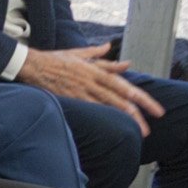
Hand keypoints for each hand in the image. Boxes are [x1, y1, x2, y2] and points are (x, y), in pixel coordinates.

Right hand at [18, 44, 163, 133]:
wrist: (31, 64)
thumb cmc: (55, 59)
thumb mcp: (80, 55)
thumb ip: (101, 57)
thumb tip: (124, 61)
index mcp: (97, 71)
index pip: (126, 87)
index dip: (143, 99)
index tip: (156, 111)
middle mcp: (92, 81)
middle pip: (120, 99)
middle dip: (137, 114)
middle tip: (149, 129)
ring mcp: (81, 91)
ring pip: (107, 106)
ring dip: (123, 119)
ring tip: (135, 132)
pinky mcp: (69, 98)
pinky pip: (88, 109)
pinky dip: (100, 117)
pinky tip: (110, 127)